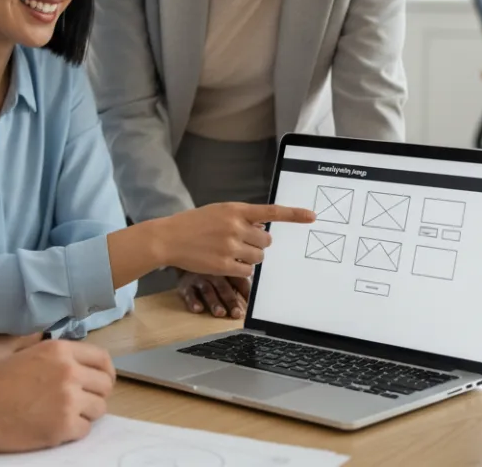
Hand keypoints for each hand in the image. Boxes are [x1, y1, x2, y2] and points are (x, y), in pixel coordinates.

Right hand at [0, 340, 113, 453]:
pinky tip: (53, 425)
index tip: (102, 380)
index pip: (102, 359)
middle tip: (80, 401)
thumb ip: (60, 358)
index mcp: (60, 350)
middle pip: (105, 385)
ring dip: (85, 413)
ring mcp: (68, 399)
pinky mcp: (64, 426)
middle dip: (95, 394)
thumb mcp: (31, 355)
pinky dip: (73, 430)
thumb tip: (85, 367)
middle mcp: (68, 371)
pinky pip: (85, 429)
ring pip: (99, 408)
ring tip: (62, 413)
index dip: (106, 372)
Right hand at [155, 202, 314, 278]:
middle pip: (267, 241)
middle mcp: (235, 227)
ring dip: (250, 257)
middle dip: (258, 244)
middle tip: (241, 242)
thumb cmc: (194, 223)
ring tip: (231, 252)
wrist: (169, 238)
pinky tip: (226, 262)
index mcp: (235, 210)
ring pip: (259, 258)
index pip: (271, 211)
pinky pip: (247, 271)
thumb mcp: (218, 212)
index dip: (294, 214)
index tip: (312, 216)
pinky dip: (241, 269)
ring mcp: (230, 247)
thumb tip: (263, 229)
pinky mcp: (224, 265)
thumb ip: (241, 217)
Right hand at [177, 272, 250, 318]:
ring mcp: (199, 278)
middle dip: (231, 301)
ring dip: (214, 303)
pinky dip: (193, 301)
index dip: (247, 294)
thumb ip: (239, 280)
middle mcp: (214, 273)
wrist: (184, 253)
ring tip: (220, 313)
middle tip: (237, 313)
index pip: (240, 282)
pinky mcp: (185, 284)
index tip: (252, 307)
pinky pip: (189, 293)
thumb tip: (253, 296)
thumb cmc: (209, 265)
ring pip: (208, 291)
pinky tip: (197, 308)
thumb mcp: (225, 267)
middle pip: (225, 288)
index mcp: (227, 269)